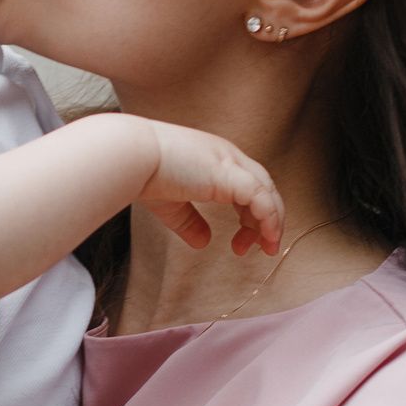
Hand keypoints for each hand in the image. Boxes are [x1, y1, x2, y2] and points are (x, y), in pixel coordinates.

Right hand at [133, 120, 283, 255]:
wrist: (132, 157)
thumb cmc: (144, 175)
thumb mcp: (172, 205)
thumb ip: (190, 222)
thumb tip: (203, 243)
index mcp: (215, 160)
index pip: (248, 186)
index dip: (252, 215)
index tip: (242, 242)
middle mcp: (228, 157)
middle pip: (264, 188)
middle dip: (268, 220)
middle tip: (264, 249)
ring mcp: (231, 162)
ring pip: (268, 192)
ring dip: (273, 222)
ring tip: (268, 248)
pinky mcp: (230, 174)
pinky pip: (261, 197)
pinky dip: (269, 218)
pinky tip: (266, 237)